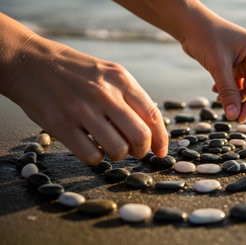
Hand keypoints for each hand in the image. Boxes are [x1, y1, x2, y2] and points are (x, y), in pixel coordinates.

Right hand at [6, 35, 167, 164]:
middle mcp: (105, 94)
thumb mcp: (110, 73)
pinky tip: (92, 146)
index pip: (153, 116)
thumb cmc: (77, 72)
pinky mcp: (62, 126)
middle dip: (142, 150)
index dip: (161, 140)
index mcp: (121, 80)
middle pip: (140, 137)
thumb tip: (152, 129)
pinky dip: (97, 158)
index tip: (161, 152)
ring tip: (110, 146)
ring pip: (118, 150)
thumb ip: (132, 97)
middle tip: (135, 150)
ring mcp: (82, 110)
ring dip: (119, 155)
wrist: (32, 63)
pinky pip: (92, 156)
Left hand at [114, 0, 245, 121]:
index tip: (241, 117)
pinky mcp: (239, 66)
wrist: (190, 25)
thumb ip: (228, 92)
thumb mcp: (217, 66)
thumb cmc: (204, 37)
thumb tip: (234, 116)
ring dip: (238, 99)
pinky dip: (231, 92)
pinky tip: (217, 92)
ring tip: (220, 101)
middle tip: (235, 116)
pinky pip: (241, 85)